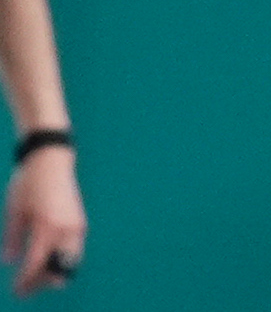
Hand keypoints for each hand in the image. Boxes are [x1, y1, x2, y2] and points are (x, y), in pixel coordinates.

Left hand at [4, 147, 84, 296]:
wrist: (51, 161)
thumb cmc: (28, 183)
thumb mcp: (14, 212)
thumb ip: (12, 239)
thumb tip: (9, 261)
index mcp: (47, 228)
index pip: (37, 264)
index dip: (26, 281)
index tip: (17, 290)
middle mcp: (66, 230)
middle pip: (59, 268)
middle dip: (44, 281)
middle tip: (27, 287)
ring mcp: (76, 226)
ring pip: (70, 261)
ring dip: (55, 271)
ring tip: (37, 275)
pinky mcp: (80, 222)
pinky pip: (74, 250)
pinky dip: (61, 259)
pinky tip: (47, 258)